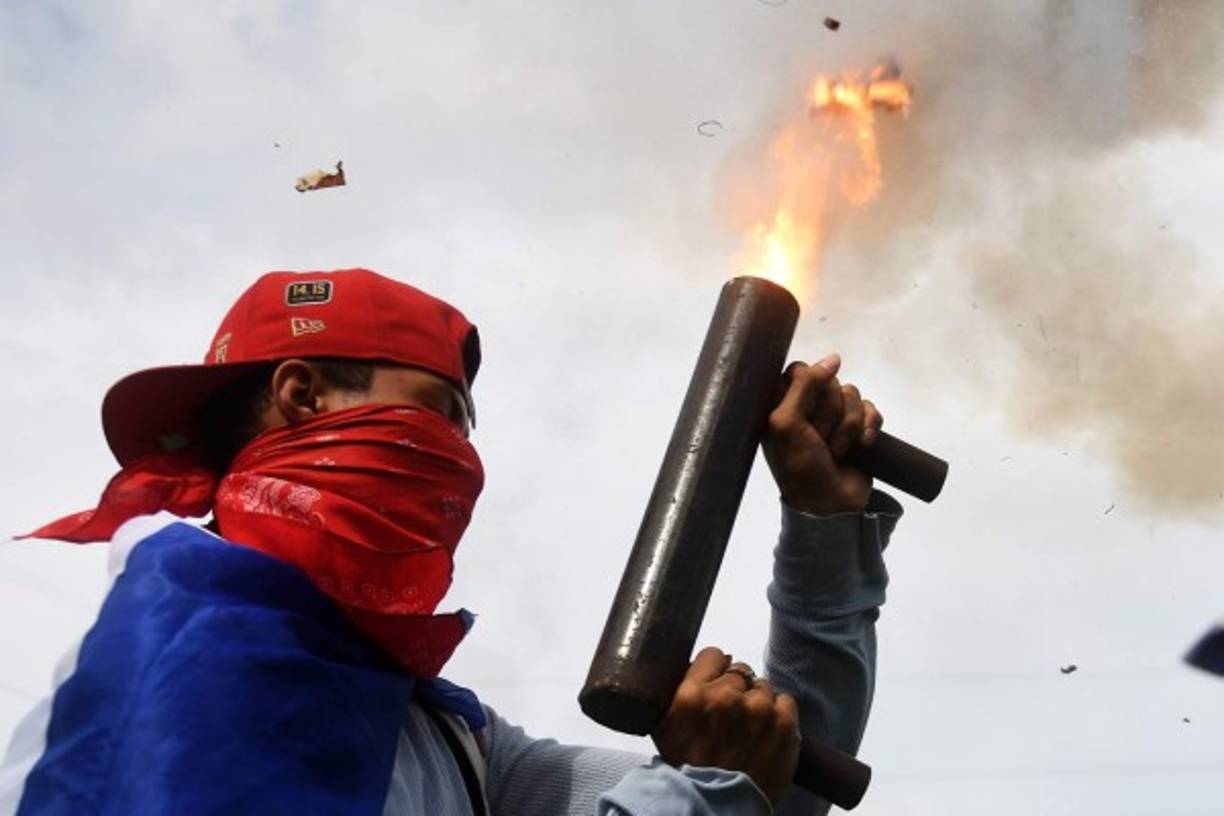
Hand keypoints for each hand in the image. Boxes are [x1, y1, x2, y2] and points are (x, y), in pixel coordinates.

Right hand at [652, 646, 799, 806]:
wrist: (717, 808)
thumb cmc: (689, 771)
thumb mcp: (666, 727)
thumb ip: (679, 694)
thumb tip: (696, 667)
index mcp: (691, 695)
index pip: (713, 655)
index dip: (715, 670)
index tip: (717, 683)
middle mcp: (724, 697)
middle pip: (739, 671)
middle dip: (736, 690)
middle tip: (732, 716)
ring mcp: (757, 709)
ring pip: (763, 686)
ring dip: (757, 703)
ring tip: (750, 729)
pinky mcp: (783, 723)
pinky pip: (785, 701)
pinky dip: (779, 714)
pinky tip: (767, 733)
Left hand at [763, 353, 882, 515]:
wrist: (832, 504)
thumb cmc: (801, 466)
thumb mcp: (788, 424)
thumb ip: (804, 385)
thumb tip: (833, 358)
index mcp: (781, 405)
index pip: (800, 370)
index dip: (810, 389)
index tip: (805, 413)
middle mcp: (807, 407)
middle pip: (829, 381)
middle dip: (830, 412)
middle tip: (820, 438)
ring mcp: (833, 417)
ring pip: (852, 394)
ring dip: (849, 425)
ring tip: (838, 450)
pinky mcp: (858, 428)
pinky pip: (870, 408)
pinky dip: (870, 427)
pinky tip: (863, 445)